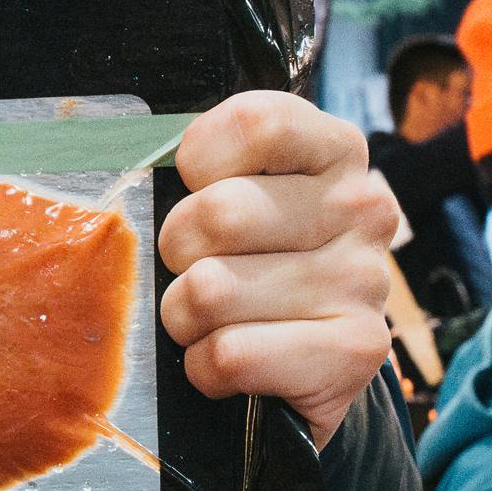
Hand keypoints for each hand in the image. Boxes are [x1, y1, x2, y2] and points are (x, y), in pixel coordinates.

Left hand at [157, 91, 396, 449]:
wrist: (300, 363)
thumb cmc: (245, 260)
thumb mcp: (228, 191)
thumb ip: (191, 167)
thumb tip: (126, 159)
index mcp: (334, 150)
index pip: (256, 124)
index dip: (198, 161)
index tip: (195, 187)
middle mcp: (363, 207)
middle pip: (218, 214)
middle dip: (177, 252)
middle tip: (195, 268)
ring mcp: (366, 279)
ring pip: (212, 291)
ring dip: (186, 316)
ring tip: (212, 319)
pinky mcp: (356, 350)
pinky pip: (230, 355)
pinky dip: (204, 366)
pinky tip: (228, 358)